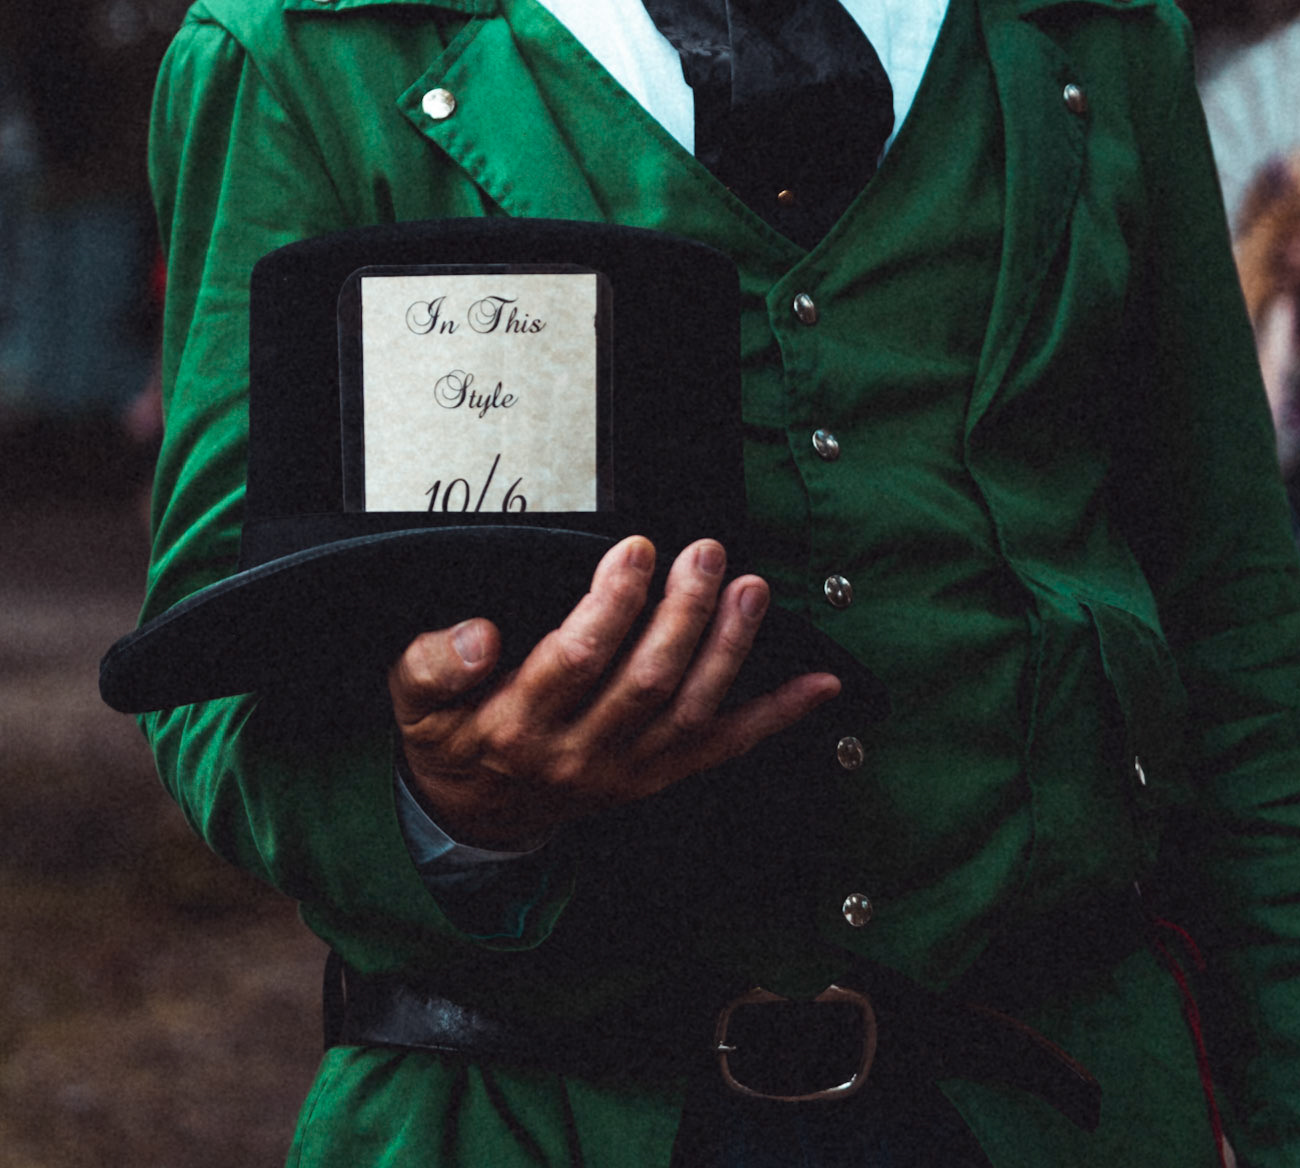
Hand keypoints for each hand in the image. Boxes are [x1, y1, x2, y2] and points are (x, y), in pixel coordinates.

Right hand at [388, 534, 840, 851]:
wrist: (473, 817)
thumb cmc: (451, 736)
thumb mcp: (413, 700)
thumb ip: (434, 663)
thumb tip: (478, 635)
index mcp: (520, 723)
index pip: (578, 658)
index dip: (614, 603)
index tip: (636, 548)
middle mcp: (582, 753)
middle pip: (648, 681)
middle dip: (683, 612)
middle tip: (705, 552)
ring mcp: (629, 770)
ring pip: (693, 710)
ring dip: (730, 648)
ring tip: (752, 589)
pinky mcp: (661, 777)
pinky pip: (727, 747)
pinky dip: (778, 715)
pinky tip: (820, 682)